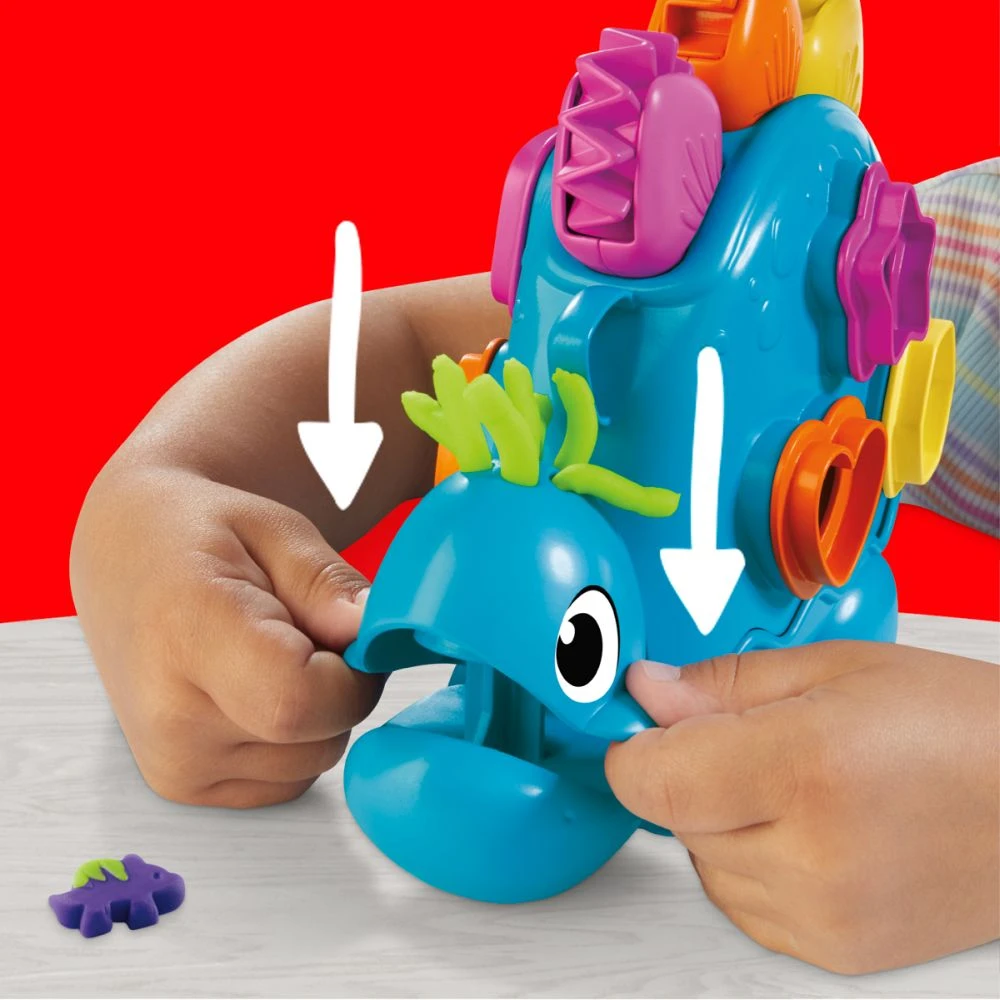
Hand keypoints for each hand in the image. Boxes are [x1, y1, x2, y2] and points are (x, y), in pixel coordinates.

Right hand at [71, 465, 383, 807]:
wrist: (124, 558)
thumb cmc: (198, 536)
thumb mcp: (274, 527)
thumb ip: (327, 583)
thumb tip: (374, 633)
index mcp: (187, 635)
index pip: (300, 700)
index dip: (351, 674)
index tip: (346, 631)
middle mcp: (172, 717)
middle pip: (319, 736)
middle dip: (342, 685)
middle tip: (304, 629)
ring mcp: (174, 762)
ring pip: (314, 761)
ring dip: (318, 712)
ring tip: (269, 653)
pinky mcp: (183, 785)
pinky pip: (288, 779)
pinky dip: (293, 737)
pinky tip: (254, 686)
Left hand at [605, 641, 999, 973]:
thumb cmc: (962, 728)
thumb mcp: (836, 669)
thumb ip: (724, 685)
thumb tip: (646, 694)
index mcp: (808, 768)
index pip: (654, 782)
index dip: (633, 747)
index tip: (645, 723)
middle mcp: (814, 858)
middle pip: (674, 820)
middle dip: (689, 773)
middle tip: (753, 738)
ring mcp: (827, 917)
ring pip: (704, 865)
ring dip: (722, 820)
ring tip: (797, 784)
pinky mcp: (838, 953)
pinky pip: (744, 904)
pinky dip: (754, 864)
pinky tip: (809, 827)